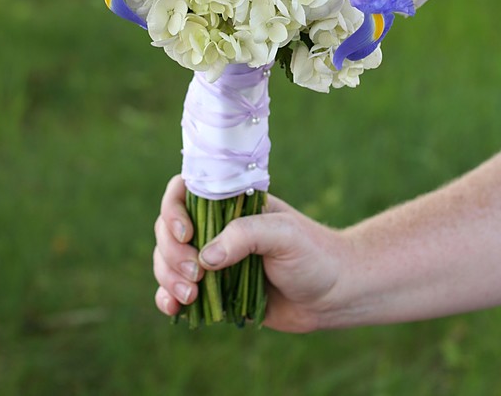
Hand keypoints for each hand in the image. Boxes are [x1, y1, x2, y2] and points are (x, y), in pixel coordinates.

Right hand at [153, 175, 349, 332]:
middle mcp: (215, 227)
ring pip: (167, 260)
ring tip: (191, 297)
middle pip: (168, 229)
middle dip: (171, 253)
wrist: (333, 295)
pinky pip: (176, 290)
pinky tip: (174, 309)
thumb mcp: (284, 235)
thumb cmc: (313, 254)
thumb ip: (245, 237)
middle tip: (195, 276)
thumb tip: (204, 258)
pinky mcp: (214, 290)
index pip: (184, 191)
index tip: (188, 236)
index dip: (174, 210)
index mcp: (230, 203)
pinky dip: (167, 298)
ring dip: (168, 277)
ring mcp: (212, 259)